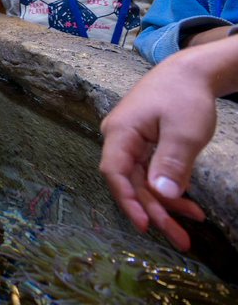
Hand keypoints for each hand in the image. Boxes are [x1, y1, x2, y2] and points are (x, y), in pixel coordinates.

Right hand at [99, 53, 217, 250]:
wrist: (190, 71)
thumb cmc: (184, 96)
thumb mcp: (184, 131)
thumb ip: (171, 163)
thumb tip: (162, 195)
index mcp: (120, 132)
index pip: (115, 173)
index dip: (128, 201)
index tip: (146, 225)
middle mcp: (119, 138)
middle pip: (132, 182)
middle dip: (155, 211)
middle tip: (181, 238)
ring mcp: (131, 141)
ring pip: (143, 180)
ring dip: (166, 203)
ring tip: (193, 223)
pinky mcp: (144, 143)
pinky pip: (152, 171)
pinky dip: (170, 187)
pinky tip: (188, 203)